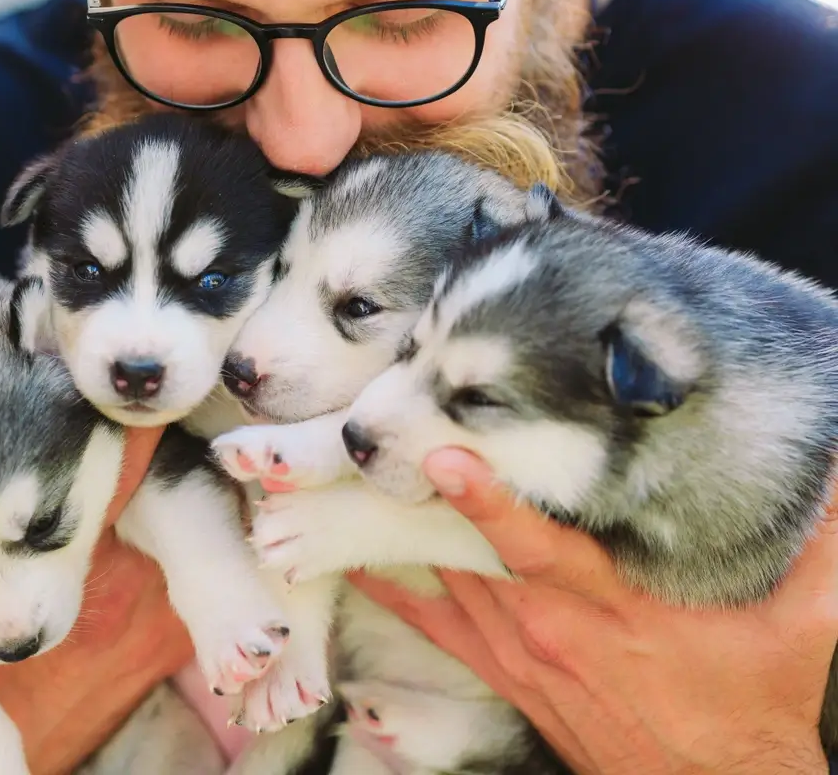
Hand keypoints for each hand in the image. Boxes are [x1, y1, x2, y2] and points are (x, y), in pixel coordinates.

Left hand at [348, 447, 837, 774]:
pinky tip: (359, 565)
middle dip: (428, 500)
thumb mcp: (809, 628)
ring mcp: (525, 657)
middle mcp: (555, 629)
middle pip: (471, 554)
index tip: (444, 458)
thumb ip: (822, 541)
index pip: (539, 547)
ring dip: (409, 534)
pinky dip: (398, 596)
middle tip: (383, 440)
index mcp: (618, 610)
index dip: (490, 503)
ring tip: (364, 478)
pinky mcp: (513, 679)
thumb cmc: (756, 710)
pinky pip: (441, 632)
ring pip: (448, 584)